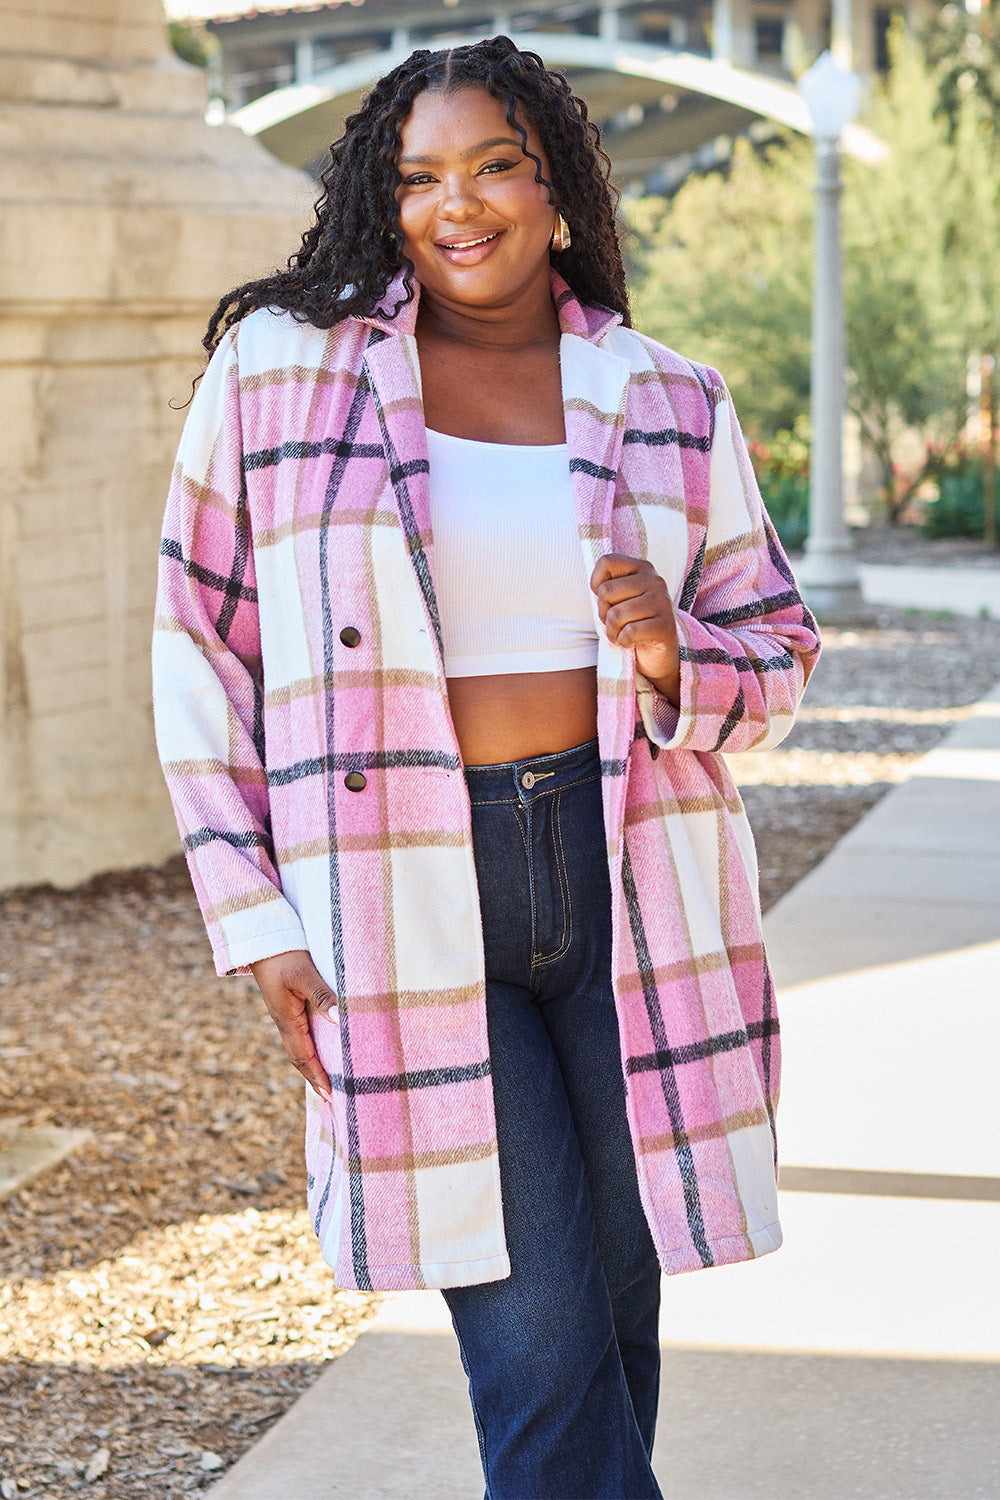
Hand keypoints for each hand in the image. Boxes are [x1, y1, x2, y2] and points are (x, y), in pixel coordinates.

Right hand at [250, 950, 335, 1102]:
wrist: (260, 936)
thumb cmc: (283, 953)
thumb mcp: (303, 973)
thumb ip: (322, 996)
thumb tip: (340, 1021)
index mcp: (286, 1018)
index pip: (303, 1056)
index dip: (318, 1077)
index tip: (331, 1097)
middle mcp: (285, 1020)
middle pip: (301, 1057)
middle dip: (316, 1078)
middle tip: (332, 1099)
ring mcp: (285, 1012)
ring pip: (301, 1045)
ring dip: (314, 1064)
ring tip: (330, 1080)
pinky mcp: (288, 1002)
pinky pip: (302, 1031)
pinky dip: (313, 1045)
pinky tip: (324, 1045)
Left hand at [591, 554, 680, 705]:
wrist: (657, 654)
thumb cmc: (632, 623)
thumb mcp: (618, 600)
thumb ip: (608, 587)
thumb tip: (595, 587)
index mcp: (643, 568)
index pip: (607, 562)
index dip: (596, 583)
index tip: (605, 599)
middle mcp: (655, 581)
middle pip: (606, 591)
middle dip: (603, 613)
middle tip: (615, 622)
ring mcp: (663, 602)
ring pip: (616, 614)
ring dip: (612, 631)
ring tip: (621, 634)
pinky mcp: (666, 626)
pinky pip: (629, 632)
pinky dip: (624, 641)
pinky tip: (631, 642)